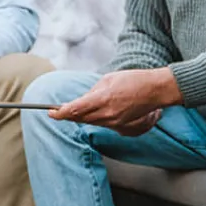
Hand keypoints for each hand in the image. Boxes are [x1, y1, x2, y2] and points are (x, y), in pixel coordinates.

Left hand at [51, 69, 180, 131]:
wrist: (156, 91)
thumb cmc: (133, 80)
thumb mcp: (108, 80)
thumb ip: (92, 92)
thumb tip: (81, 101)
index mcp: (103, 99)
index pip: (75, 110)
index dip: (60, 113)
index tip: (50, 113)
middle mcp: (107, 113)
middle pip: (79, 118)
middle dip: (66, 115)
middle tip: (55, 111)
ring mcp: (114, 121)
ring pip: (88, 122)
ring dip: (78, 117)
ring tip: (68, 111)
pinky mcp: (119, 125)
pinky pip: (99, 123)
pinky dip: (90, 119)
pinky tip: (87, 114)